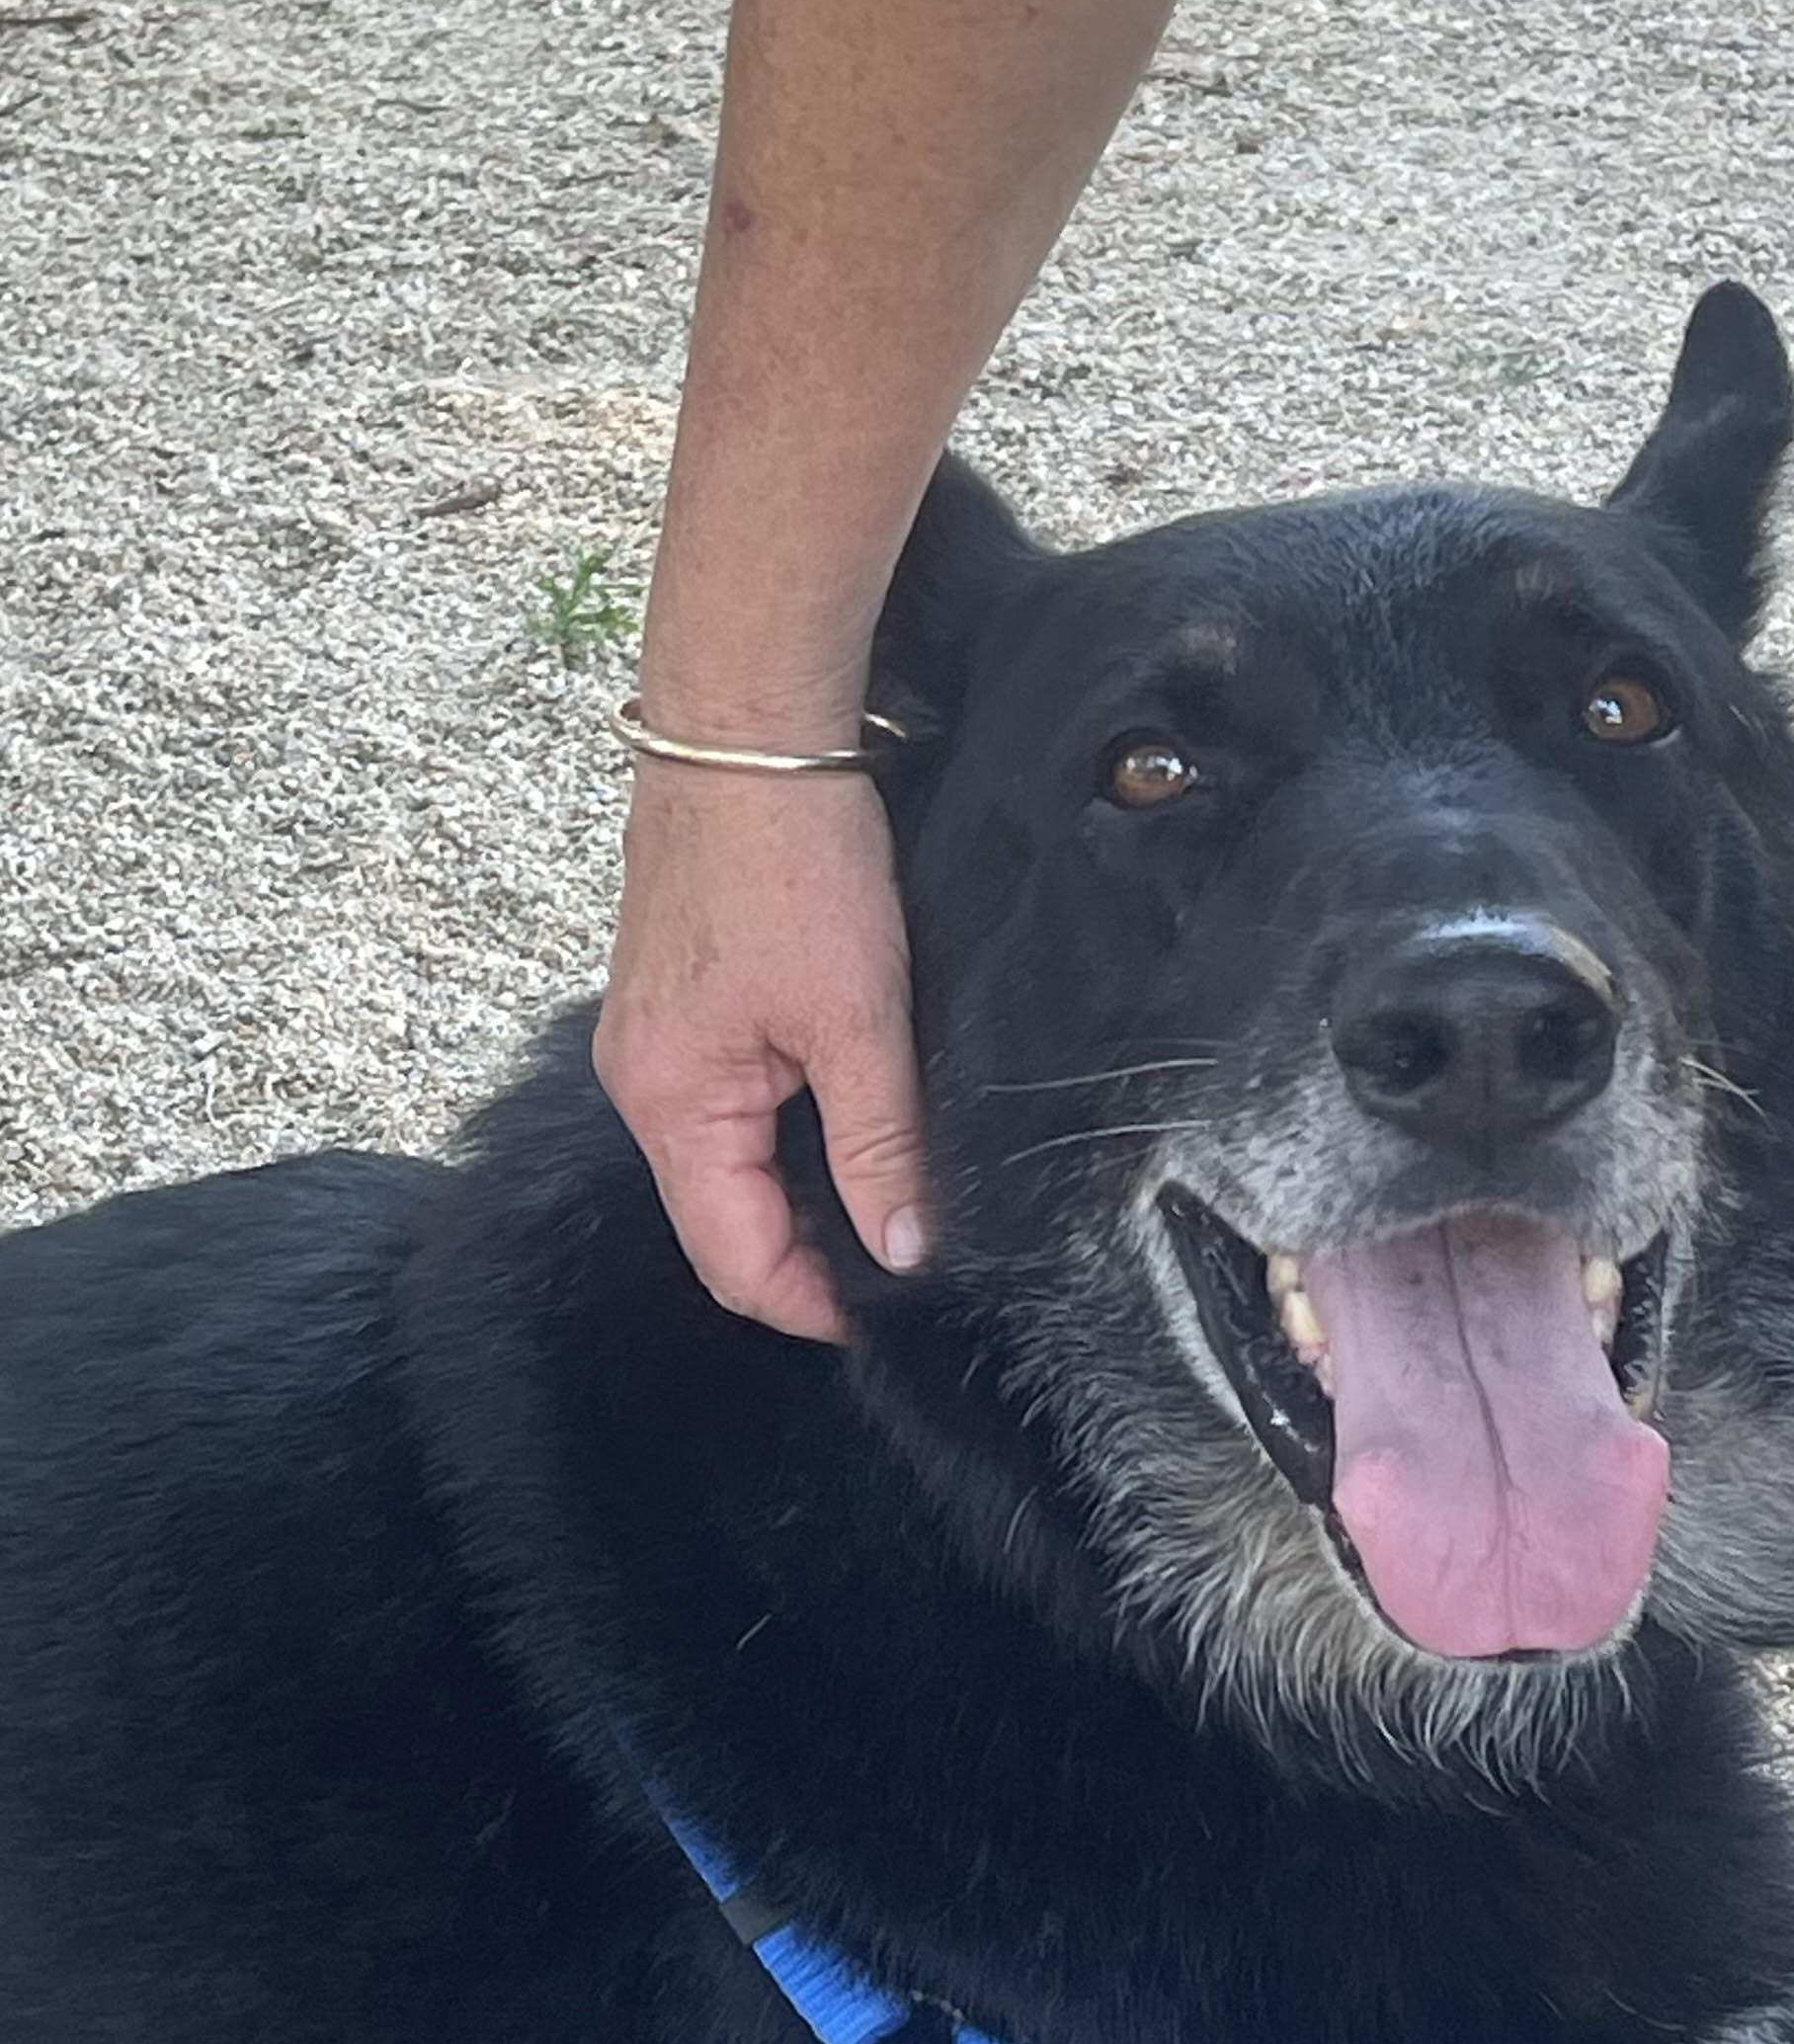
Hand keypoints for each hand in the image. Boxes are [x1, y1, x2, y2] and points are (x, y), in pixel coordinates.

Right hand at [594, 752, 927, 1343]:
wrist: (746, 727)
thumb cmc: (793, 857)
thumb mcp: (858, 1018)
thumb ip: (879, 1146)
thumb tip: (903, 1251)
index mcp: (671, 1102)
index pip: (733, 1259)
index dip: (810, 1304)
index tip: (887, 1316)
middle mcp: (641, 1083)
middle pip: (721, 1218)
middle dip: (806, 1254)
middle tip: (900, 1265)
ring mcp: (652, 1040)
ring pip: (726, 1161)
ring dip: (798, 1190)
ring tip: (883, 1201)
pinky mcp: (677, 1001)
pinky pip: (724, 1103)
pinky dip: (782, 1131)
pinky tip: (845, 1122)